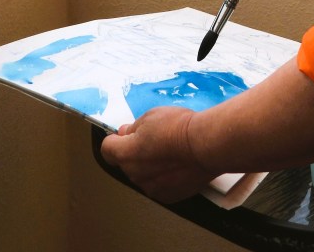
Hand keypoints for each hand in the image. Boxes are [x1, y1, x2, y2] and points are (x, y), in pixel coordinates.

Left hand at [99, 106, 217, 203]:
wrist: (206, 145)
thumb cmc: (180, 128)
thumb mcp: (151, 116)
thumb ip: (134, 128)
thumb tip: (126, 134)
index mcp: (126, 153)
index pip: (107, 149)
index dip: (115, 140)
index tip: (124, 136)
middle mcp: (134, 174)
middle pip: (126, 163)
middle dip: (135, 152)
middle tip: (155, 140)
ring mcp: (151, 187)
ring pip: (143, 175)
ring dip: (150, 166)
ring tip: (170, 152)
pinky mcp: (167, 196)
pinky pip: (158, 185)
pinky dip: (164, 177)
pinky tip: (177, 165)